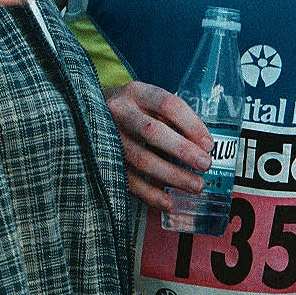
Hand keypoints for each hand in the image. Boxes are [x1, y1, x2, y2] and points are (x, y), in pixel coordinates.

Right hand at [104, 80, 212, 210]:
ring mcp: (108, 137)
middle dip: (182, 150)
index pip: (167, 104)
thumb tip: (202, 146)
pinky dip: (150, 194)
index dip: (191, 124)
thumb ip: (171, 119)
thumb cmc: (130, 111)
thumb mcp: (147, 103)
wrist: (86, 114)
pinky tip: (168, 202)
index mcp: (135, 92)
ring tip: (196, 186)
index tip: (208, 144)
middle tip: (205, 164)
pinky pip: (128, 180)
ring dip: (172, 175)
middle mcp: (118, 112)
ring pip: (141, 159)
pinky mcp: (103, 160)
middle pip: (152, 132)